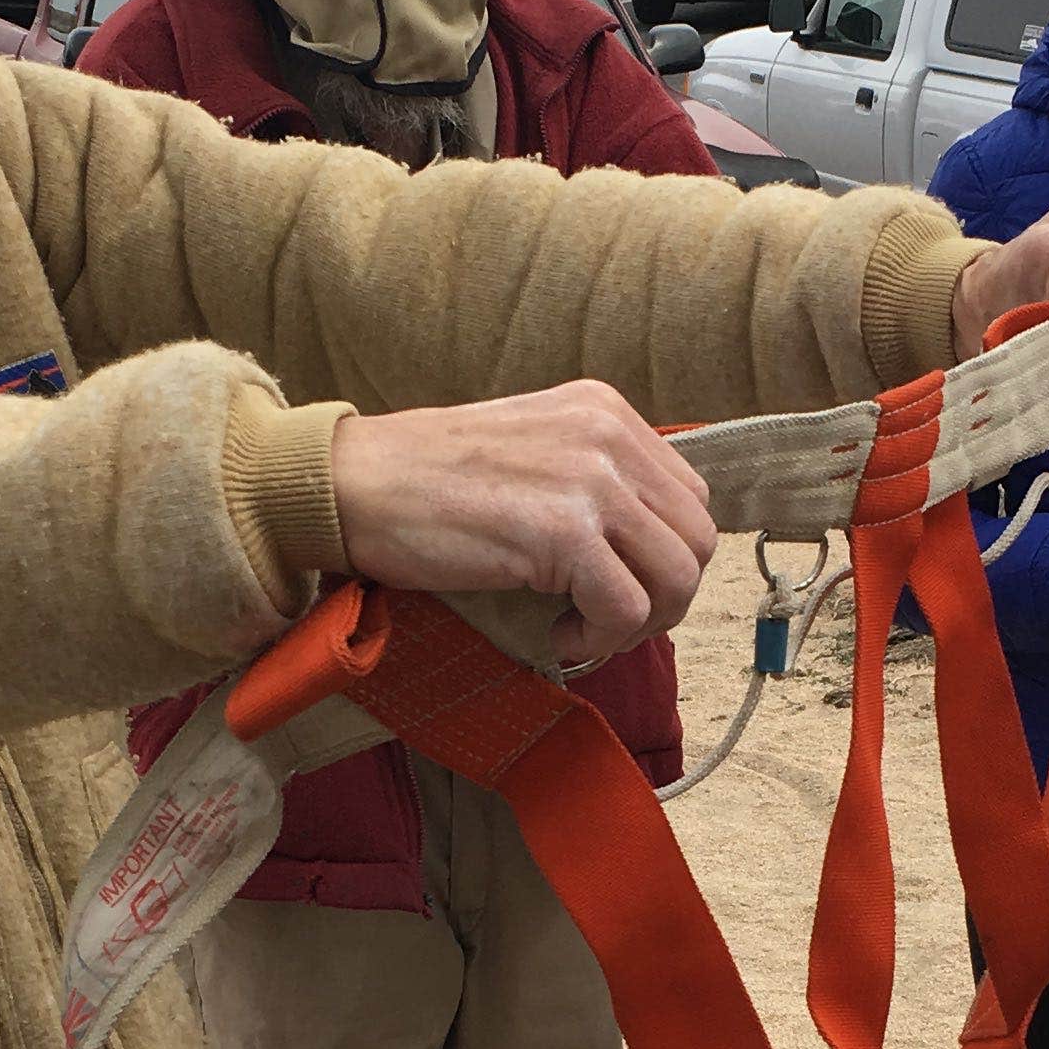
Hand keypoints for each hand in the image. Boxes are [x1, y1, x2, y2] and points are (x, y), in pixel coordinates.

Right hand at [326, 383, 716, 659]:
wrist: (352, 483)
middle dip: (664, 597)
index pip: (689, 497)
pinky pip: (626, 609)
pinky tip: (557, 633)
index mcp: (605, 411)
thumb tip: (643, 550)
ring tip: (583, 628)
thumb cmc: (426, 480)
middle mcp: (608, 436)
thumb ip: (590, 478)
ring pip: (677, 577)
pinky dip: (599, 637)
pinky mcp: (563, 532)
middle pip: (696, 540)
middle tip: (606, 620)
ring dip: (638, 623)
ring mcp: (590, 481)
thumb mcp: (530, 449)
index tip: (616, 585)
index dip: (664, 557)